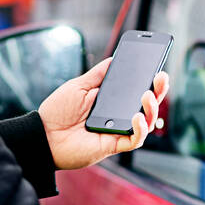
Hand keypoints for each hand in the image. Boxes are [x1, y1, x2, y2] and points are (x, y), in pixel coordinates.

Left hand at [39, 58, 168, 169]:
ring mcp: (118, 131)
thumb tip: (114, 59)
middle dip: (159, 91)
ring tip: (147, 94)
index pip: (136, 90)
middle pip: (147, 105)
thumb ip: (98, 74)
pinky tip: (136, 116)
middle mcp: (118, 116)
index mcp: (111, 101)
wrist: (43, 135)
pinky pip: (135, 139)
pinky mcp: (114, 145)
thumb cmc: (58, 111)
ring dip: (152, 108)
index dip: (150, 81)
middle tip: (161, 77)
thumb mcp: (79, 86)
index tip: (157, 66)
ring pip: (147, 123)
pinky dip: (141, 128)